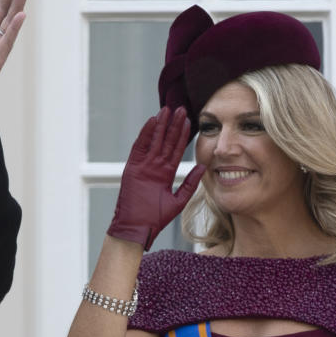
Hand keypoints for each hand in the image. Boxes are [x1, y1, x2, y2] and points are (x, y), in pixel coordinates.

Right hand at [107, 106, 205, 249]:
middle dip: (173, 125)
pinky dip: (145, 134)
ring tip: (167, 110)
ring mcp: (143, 166)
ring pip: (154, 140)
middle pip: (165, 141)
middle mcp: (154, 167)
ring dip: (160, 125)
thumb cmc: (155, 219)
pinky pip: (140, 147)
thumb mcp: (178, 200)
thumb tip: (203, 167)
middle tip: (180, 109)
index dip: (182, 135)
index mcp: (165, 173)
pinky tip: (152, 121)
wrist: (137, 228)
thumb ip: (189, 183)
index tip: (189, 120)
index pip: (175, 149)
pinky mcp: (132, 167)